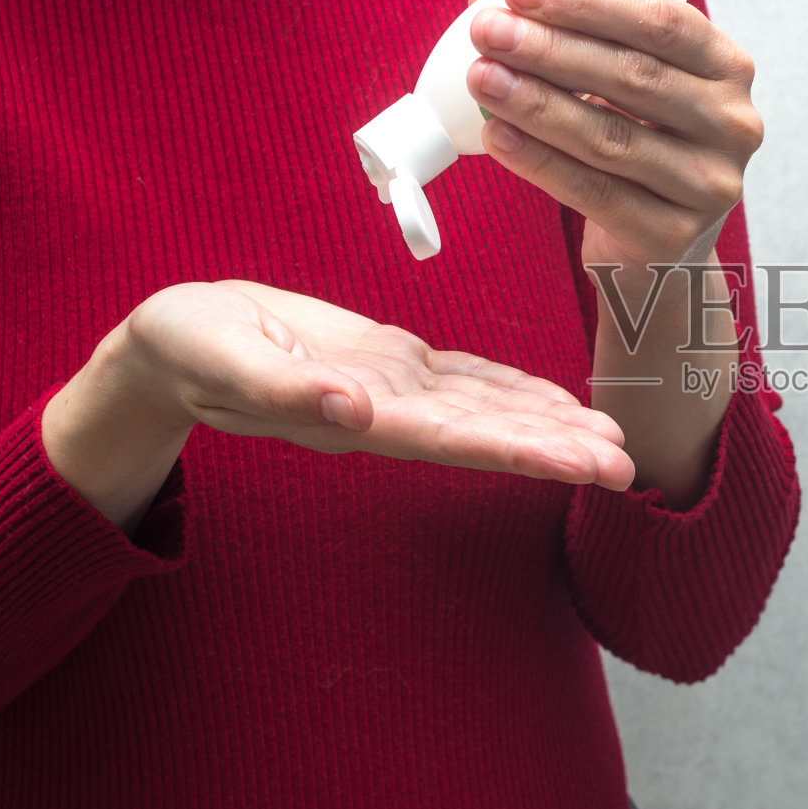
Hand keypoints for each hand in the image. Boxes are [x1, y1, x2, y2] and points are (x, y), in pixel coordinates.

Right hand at [44, 281, 634, 531]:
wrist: (175, 342)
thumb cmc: (190, 351)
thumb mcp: (228, 363)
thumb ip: (287, 391)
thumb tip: (351, 412)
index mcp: (359, 417)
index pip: (461, 441)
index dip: (527, 451)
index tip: (586, 466)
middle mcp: (392, 412)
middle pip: (491, 433)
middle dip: (560, 447)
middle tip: (632, 463)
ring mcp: (396, 388)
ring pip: (489, 407)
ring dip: (551, 422)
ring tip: (613, 437)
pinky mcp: (392, 360)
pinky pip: (468, 377)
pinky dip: (516, 388)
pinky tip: (558, 398)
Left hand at [463, 0, 762, 273]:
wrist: (662, 243)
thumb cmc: (639, 142)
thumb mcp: (625, 83)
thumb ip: (573, 35)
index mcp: (728, 68)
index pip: (661, 21)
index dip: (588, 1)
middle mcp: (733, 124)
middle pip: (634, 76)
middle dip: (551, 48)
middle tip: (487, 31)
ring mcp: (709, 185)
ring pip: (610, 137)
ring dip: (537, 103)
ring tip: (482, 78)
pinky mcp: (672, 237)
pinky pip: (595, 194)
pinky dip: (540, 162)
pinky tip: (497, 136)